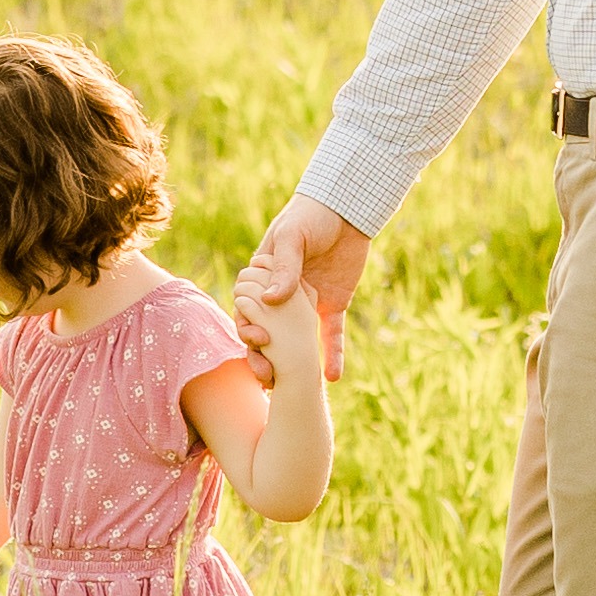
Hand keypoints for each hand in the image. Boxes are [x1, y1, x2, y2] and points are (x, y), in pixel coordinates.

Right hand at [234, 196, 371, 371]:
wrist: (347, 209)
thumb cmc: (310, 215)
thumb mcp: (292, 236)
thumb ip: (283, 266)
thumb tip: (271, 300)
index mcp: (263, 280)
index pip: (248, 311)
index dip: (248, 329)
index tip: (258, 342)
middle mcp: (282, 297)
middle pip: (268, 333)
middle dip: (265, 358)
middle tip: (268, 378)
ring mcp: (307, 304)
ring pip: (297, 342)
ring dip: (294, 365)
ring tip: (297, 387)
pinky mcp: (333, 305)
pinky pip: (331, 335)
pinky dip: (333, 355)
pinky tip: (333, 377)